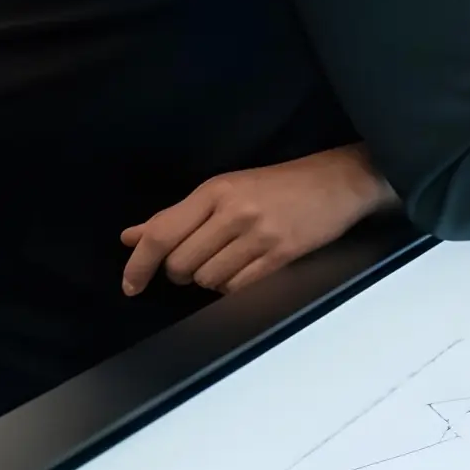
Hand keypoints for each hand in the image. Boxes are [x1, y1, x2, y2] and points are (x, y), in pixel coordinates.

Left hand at [119, 144, 396, 296]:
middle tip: (199, 260)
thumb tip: (131, 237)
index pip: (161, 235)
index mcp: (214, 191)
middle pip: (181, 265)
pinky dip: (232, 287)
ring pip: (207, 280)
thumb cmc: (278, 185)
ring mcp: (259, 235)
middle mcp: (233, 212)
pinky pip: (237, 288)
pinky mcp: (281, 255)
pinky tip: (244, 270)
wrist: (338, 181)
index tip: (130, 286)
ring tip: (229, 260)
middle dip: (182, 272)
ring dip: (210, 279)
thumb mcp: (224, 189)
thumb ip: (176, 216)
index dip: (138, 265)